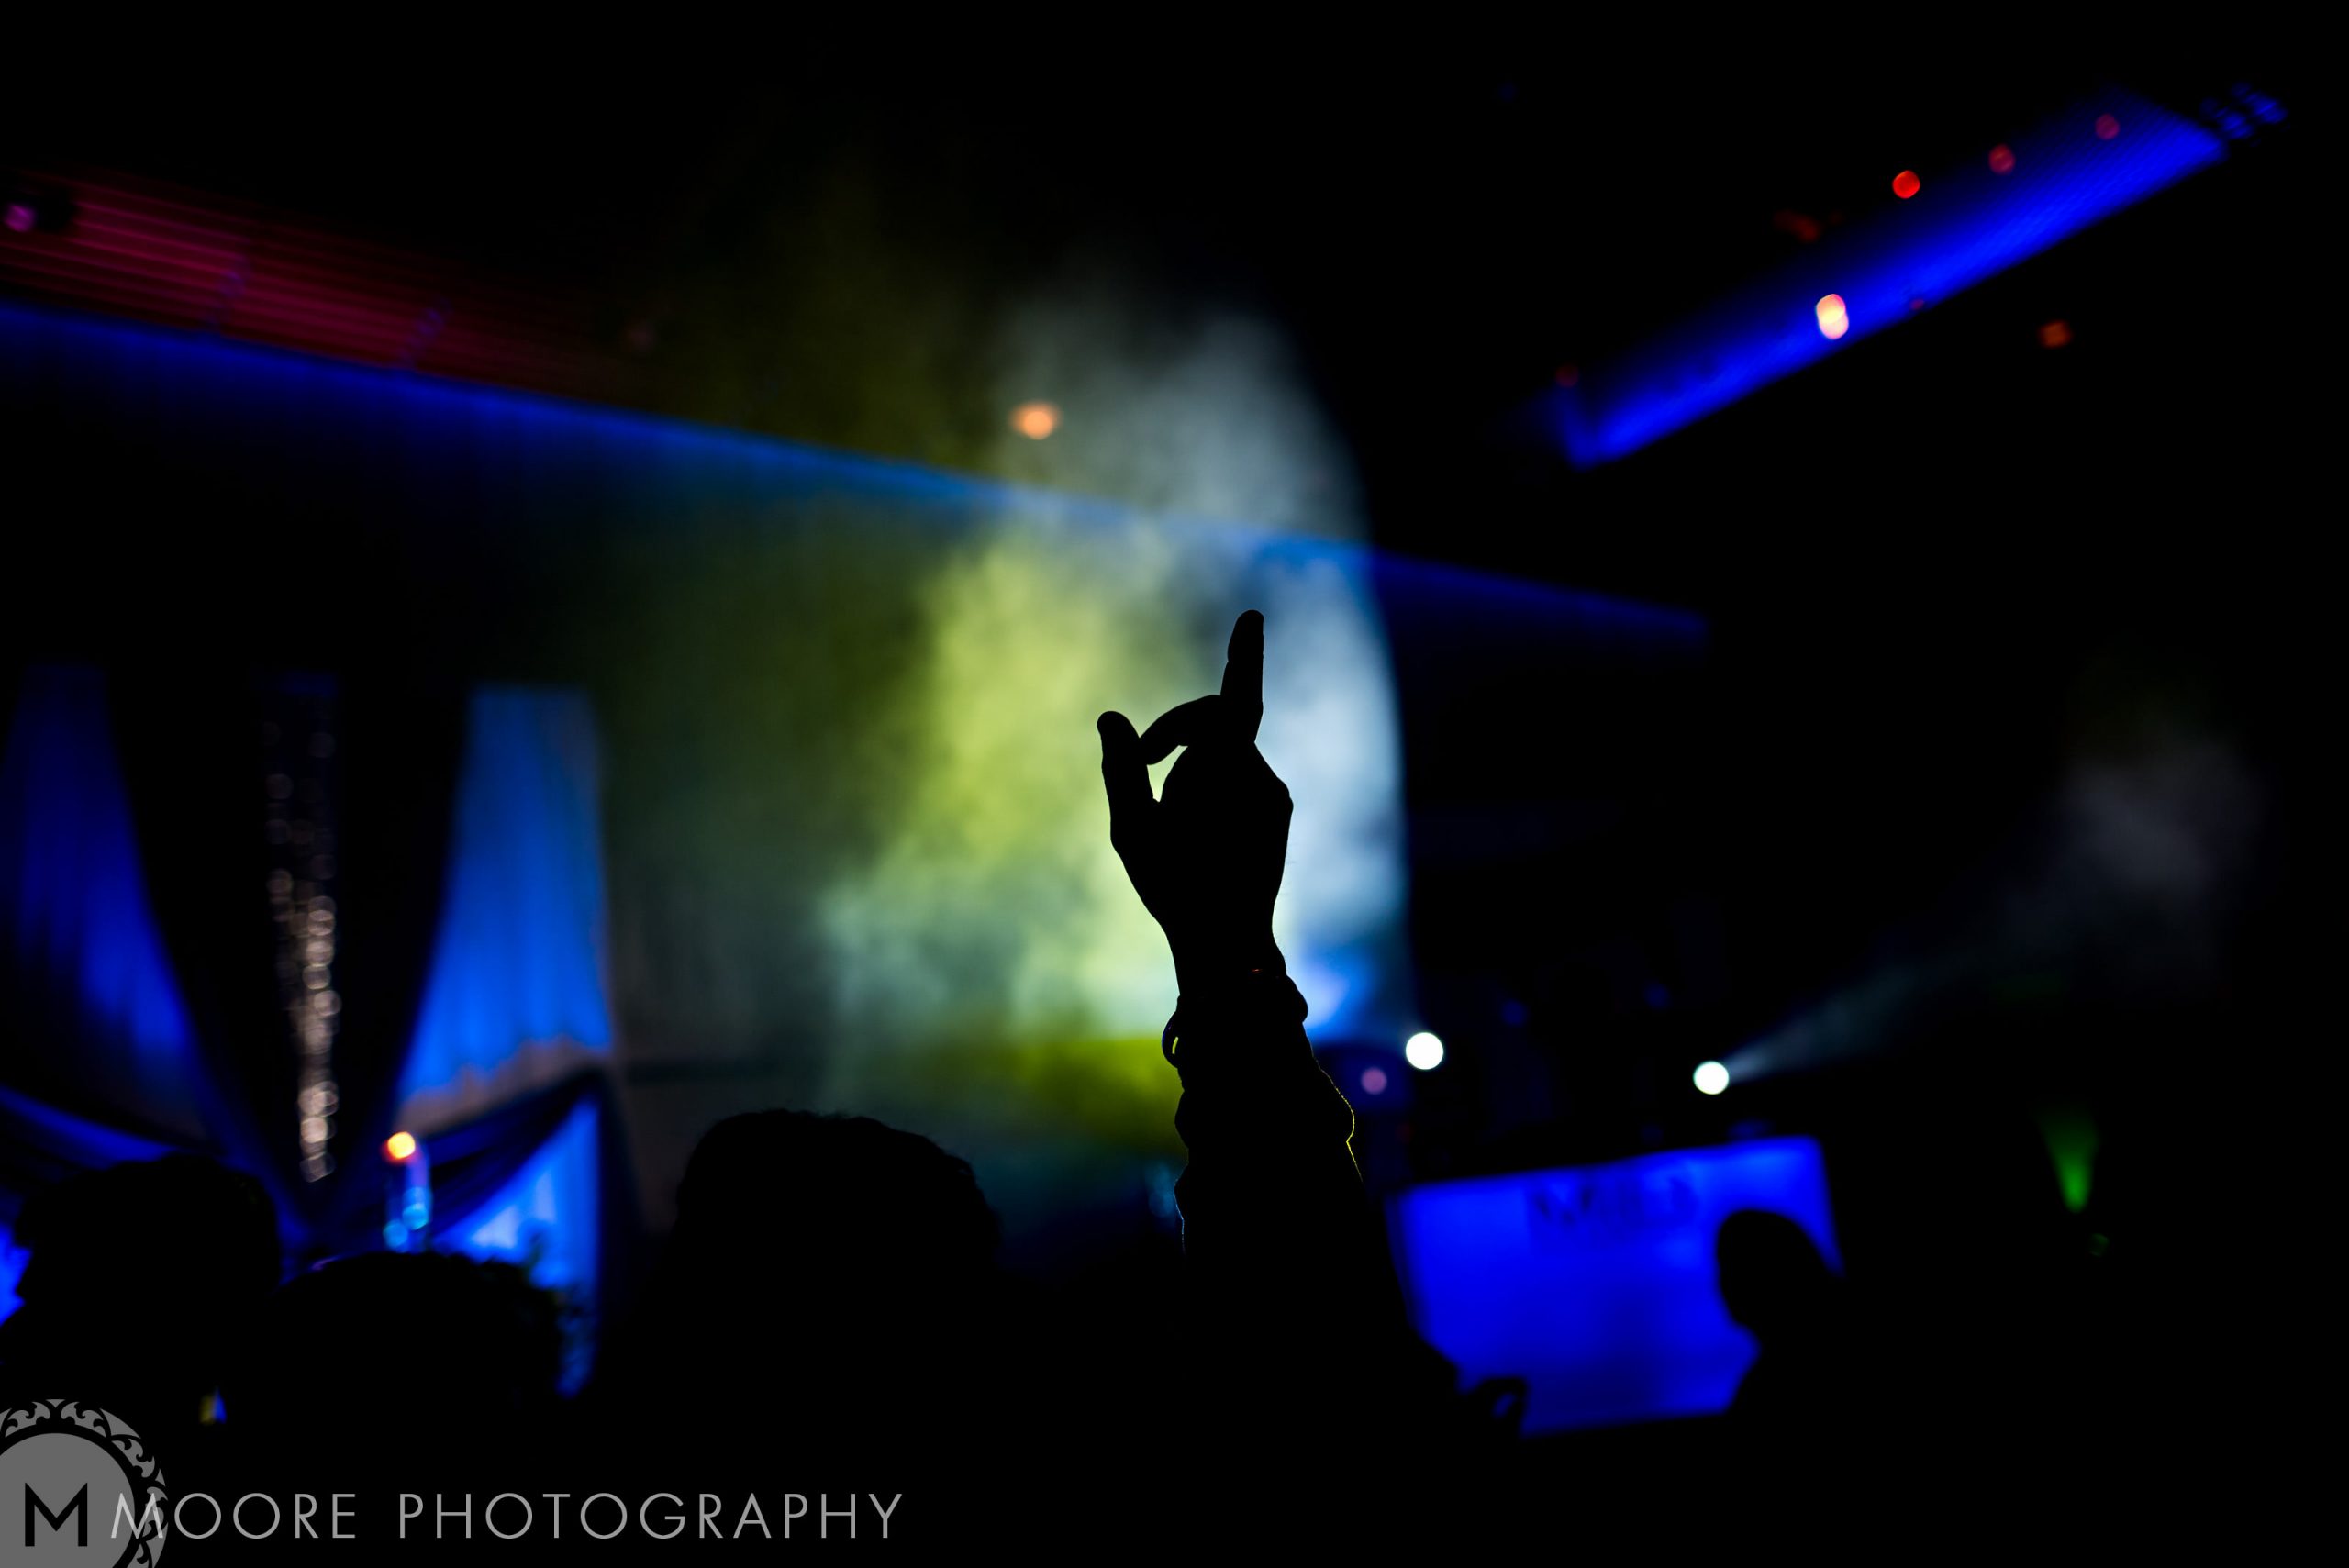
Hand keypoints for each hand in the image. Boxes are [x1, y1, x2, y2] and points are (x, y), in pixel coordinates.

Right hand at [1099, 611, 1291, 995]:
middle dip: (1175, 731)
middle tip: (1141, 758)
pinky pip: (1240, 778)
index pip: (1236, 698)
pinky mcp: (1278, 813)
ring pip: (1226, 754)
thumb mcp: (1131, 828)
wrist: (1230, 945)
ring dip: (1192, 768)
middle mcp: (1260, 778)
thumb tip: (1110, 718)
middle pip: (1215, 723)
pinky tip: (1194, 831)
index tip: (1253, 617)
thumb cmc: (1175, 888)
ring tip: (1170, 819)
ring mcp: (1274, 796)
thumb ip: (1121, 767)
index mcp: (1227, 773)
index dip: (1243, 655)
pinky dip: (1211, 786)